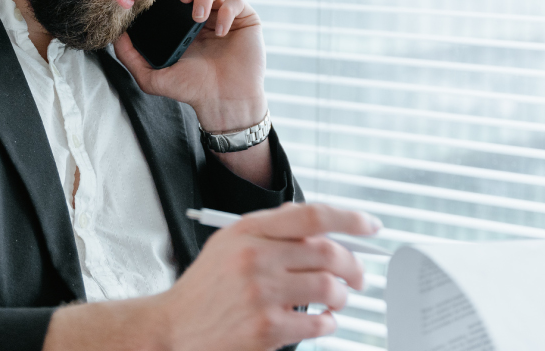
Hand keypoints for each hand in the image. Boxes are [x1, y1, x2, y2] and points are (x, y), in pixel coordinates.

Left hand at [113, 0, 265, 131]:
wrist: (224, 101)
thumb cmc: (192, 89)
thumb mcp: (152, 77)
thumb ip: (130, 57)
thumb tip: (115, 35)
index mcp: (182, 22)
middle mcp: (204, 13)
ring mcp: (225, 15)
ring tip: (198, 18)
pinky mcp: (245, 18)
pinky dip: (227, 10)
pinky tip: (222, 31)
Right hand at [156, 203, 380, 349]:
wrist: (172, 328)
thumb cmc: (205, 287)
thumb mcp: (228, 243)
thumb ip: (269, 228)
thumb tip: (317, 220)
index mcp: (249, 231)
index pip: (312, 215)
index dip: (350, 218)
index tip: (371, 226)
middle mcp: (255, 258)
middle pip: (328, 252)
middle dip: (353, 265)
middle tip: (359, 276)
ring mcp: (261, 294)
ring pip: (329, 287)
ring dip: (342, 296)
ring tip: (337, 300)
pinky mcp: (266, 329)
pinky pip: (318, 322)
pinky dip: (329, 323)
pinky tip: (322, 321)